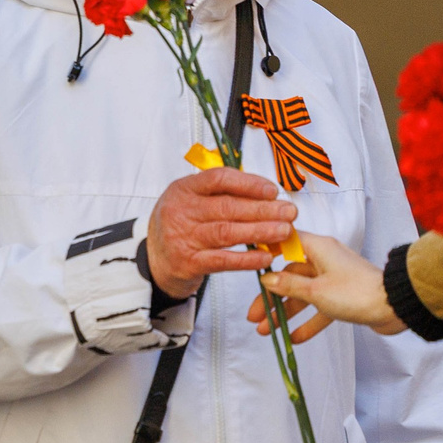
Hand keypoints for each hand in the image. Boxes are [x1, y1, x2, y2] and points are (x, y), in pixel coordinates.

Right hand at [145, 169, 298, 299]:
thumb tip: (266, 194)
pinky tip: (266, 256)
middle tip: (289, 212)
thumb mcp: (191, 200)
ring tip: (284, 231)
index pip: (218, 179)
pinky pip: (223, 260)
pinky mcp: (189, 263)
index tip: (272, 190)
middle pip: (227, 207)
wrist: (154, 259)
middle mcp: (181, 211)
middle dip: (263, 209)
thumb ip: (221, 194)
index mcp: (184, 189)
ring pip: (228, 232)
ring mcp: (183, 238)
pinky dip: (247, 258)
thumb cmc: (180, 225)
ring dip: (260, 231)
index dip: (248, 183)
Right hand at [251, 235, 402, 335]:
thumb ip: (289, 285)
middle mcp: (324, 260)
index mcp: (317, 248)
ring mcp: (334, 280)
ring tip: (265, 331)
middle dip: (270, 297)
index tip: (249, 261)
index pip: (285, 242)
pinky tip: (293, 339)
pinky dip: (307, 323)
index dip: (267, 251)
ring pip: (302, 295)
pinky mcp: (343, 298)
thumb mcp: (316, 290)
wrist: (395, 307)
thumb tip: (267, 279)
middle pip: (289, 276)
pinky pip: (319, 309)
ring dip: (284, 313)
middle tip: (253, 315)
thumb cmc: (356, 292)